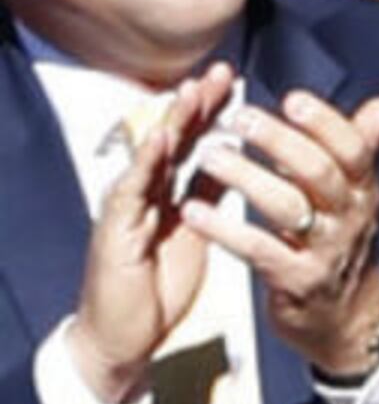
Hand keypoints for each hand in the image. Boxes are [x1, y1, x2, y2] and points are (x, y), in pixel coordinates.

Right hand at [64, 65, 232, 403]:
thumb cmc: (159, 280)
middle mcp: (146, 192)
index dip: (211, 110)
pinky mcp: (114, 229)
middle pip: (172, 140)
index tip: (234, 77)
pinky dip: (146, 161)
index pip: (192, 142)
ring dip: (171, 122)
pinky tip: (161, 138)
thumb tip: (238, 155)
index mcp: (168, 191)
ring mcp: (127, 207)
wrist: (125, 333)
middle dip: (195, 104)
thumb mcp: (195, 227)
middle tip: (219, 70)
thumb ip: (211, 190)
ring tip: (191, 91)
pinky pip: (131, 190)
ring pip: (150, 156)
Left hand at [182, 86, 378, 375]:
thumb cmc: (342, 246)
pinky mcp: (299, 282)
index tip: (291, 99)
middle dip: (280, 142)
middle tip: (238, 118)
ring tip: (208, 156)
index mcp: (365, 192)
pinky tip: (194, 211)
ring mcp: (326, 252)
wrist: (350, 319)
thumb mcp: (358, 199)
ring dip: (246, 178)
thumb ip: (362, 151)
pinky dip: (225, 230)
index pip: (353, 149)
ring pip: (288, 208)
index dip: (325, 123)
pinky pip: (259, 251)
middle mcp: (351, 218)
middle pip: (320, 172)